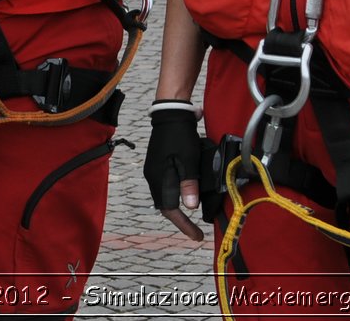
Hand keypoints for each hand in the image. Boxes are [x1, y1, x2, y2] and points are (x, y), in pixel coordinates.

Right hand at [143, 106, 204, 241]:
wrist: (171, 114)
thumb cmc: (180, 136)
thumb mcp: (189, 160)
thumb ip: (189, 183)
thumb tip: (191, 207)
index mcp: (159, 178)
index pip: (170, 210)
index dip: (184, 225)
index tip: (197, 236)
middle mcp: (153, 177)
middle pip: (165, 206)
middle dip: (180, 220)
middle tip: (195, 231)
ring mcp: (153, 170)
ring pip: (164, 197)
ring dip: (177, 209)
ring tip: (191, 218)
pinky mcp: (157, 164)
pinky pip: (164, 186)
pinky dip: (174, 196)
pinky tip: (184, 196)